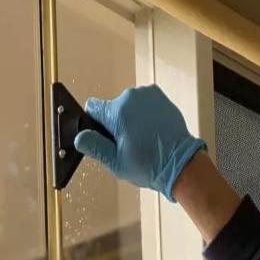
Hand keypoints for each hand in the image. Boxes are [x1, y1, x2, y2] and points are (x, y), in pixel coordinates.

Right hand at [74, 84, 205, 201]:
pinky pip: (143, 105)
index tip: (103, 137)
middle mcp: (132, 97)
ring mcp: (148, 95)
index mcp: (117, 111)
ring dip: (130, 120)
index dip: (94, 124)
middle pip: (111, 108)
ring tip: (142, 141)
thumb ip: (93, 146)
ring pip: (128, 107)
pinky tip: (151, 133)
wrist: (181, 163)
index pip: (92, 107)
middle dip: (114, 124)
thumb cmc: (150, 165)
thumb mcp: (115, 161)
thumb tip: (79, 137)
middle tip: (127, 145)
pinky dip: (144, 116)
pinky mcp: (160, 97)